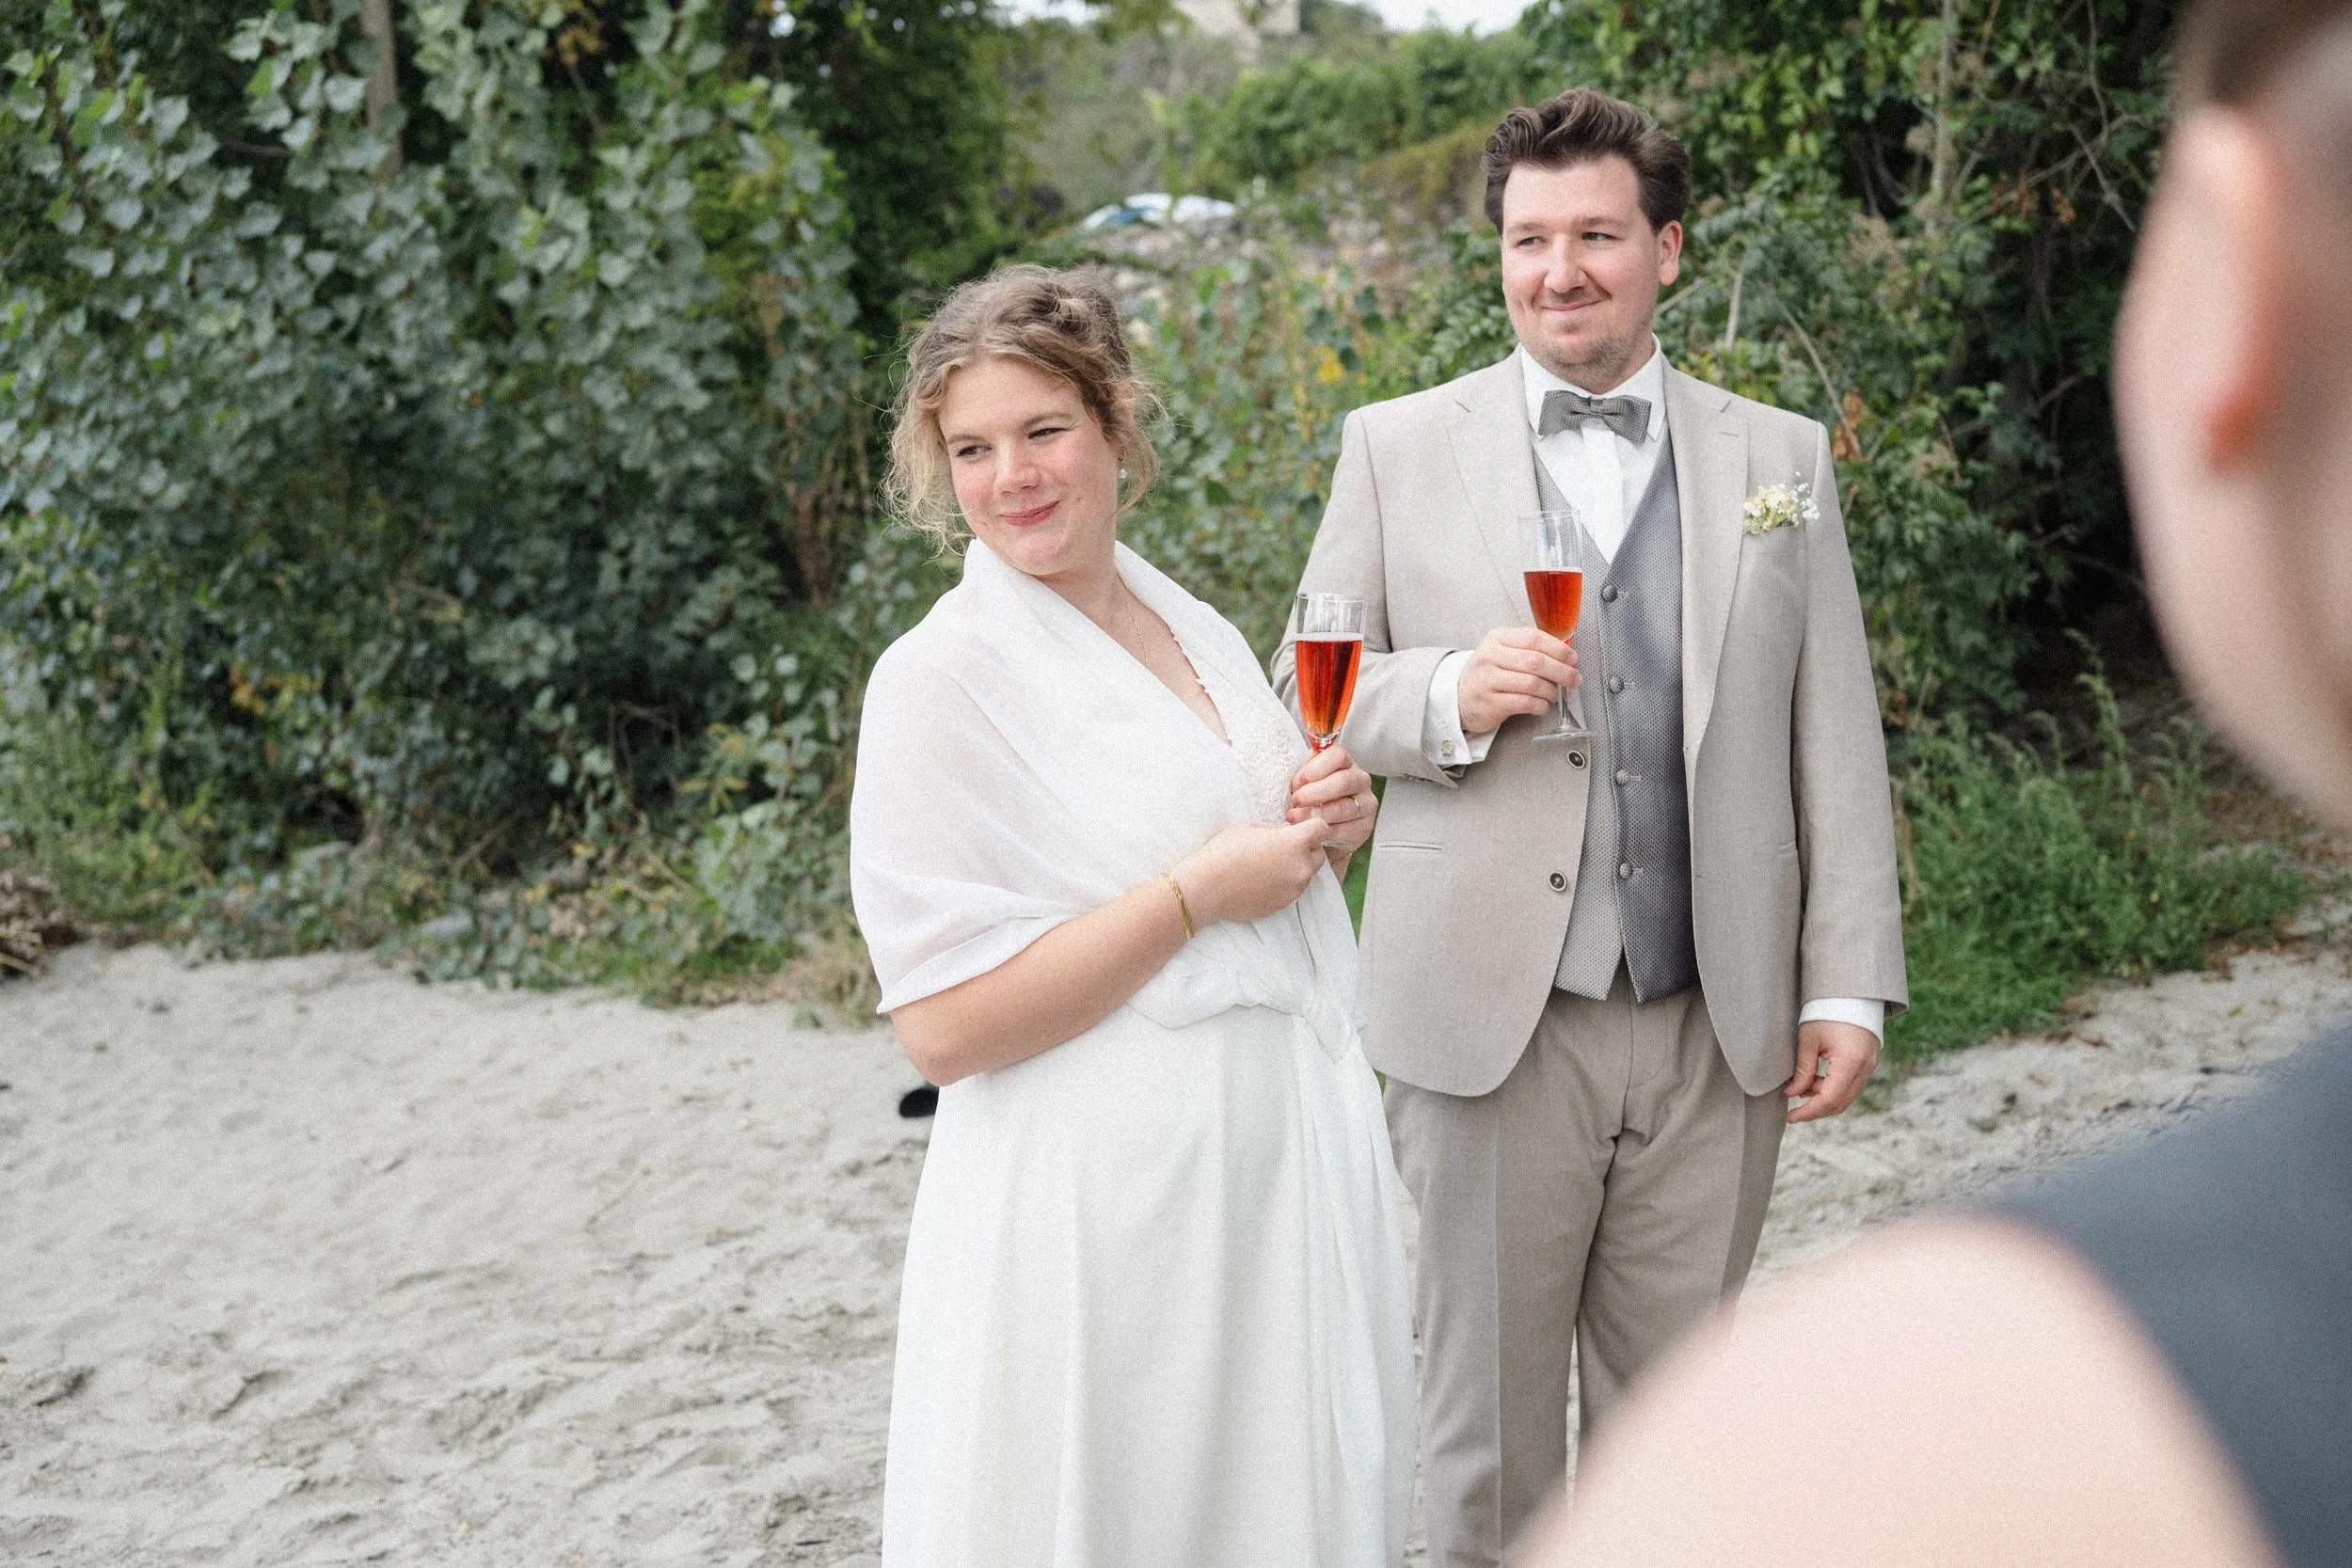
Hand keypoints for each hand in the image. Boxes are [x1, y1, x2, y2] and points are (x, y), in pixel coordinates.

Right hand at [1172, 818, 1328, 926]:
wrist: (1207, 887)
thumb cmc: (1224, 852)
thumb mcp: (1250, 828)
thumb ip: (1276, 829)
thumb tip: (1288, 831)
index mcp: (1294, 842)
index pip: (1322, 829)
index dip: (1312, 826)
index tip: (1300, 828)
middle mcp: (1300, 866)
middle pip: (1319, 854)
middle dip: (1307, 849)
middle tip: (1284, 848)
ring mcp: (1294, 888)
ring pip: (1307, 874)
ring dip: (1296, 868)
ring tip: (1270, 865)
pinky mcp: (1285, 904)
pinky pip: (1293, 890)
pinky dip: (1285, 884)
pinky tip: (1263, 880)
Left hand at [1285, 744, 1377, 856]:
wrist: (1321, 830)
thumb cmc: (1311, 800)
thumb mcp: (1305, 782)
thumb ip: (1304, 773)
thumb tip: (1297, 773)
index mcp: (1346, 763)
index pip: (1338, 755)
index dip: (1316, 768)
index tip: (1298, 782)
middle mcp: (1361, 780)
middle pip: (1343, 781)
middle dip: (1314, 793)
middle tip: (1296, 801)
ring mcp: (1366, 804)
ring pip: (1343, 808)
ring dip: (1315, 814)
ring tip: (1295, 818)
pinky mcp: (1365, 827)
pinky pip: (1345, 830)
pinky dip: (1324, 831)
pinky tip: (1310, 830)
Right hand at [1457, 627, 1578, 736]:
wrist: (1459, 697)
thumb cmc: (1489, 674)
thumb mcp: (1502, 651)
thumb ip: (1530, 649)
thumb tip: (1566, 657)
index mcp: (1497, 638)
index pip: (1534, 638)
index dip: (1559, 649)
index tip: (1573, 659)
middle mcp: (1490, 656)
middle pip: (1535, 661)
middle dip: (1562, 671)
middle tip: (1574, 679)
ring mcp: (1488, 680)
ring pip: (1532, 683)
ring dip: (1552, 691)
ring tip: (1555, 694)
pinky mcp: (1490, 703)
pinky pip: (1525, 703)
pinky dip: (1541, 705)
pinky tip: (1543, 705)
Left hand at [1782, 1019, 1880, 1123]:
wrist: (1851, 991)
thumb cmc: (1826, 1010)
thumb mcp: (1808, 1039)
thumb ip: (1802, 1070)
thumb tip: (1791, 1094)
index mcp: (1850, 1061)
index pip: (1829, 1100)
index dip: (1809, 1112)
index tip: (1791, 1117)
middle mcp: (1866, 1067)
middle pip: (1840, 1102)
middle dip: (1816, 1109)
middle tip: (1793, 1109)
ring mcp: (1871, 1065)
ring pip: (1846, 1095)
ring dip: (1823, 1097)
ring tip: (1801, 1086)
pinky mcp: (1870, 1061)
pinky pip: (1851, 1084)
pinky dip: (1833, 1087)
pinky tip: (1815, 1080)